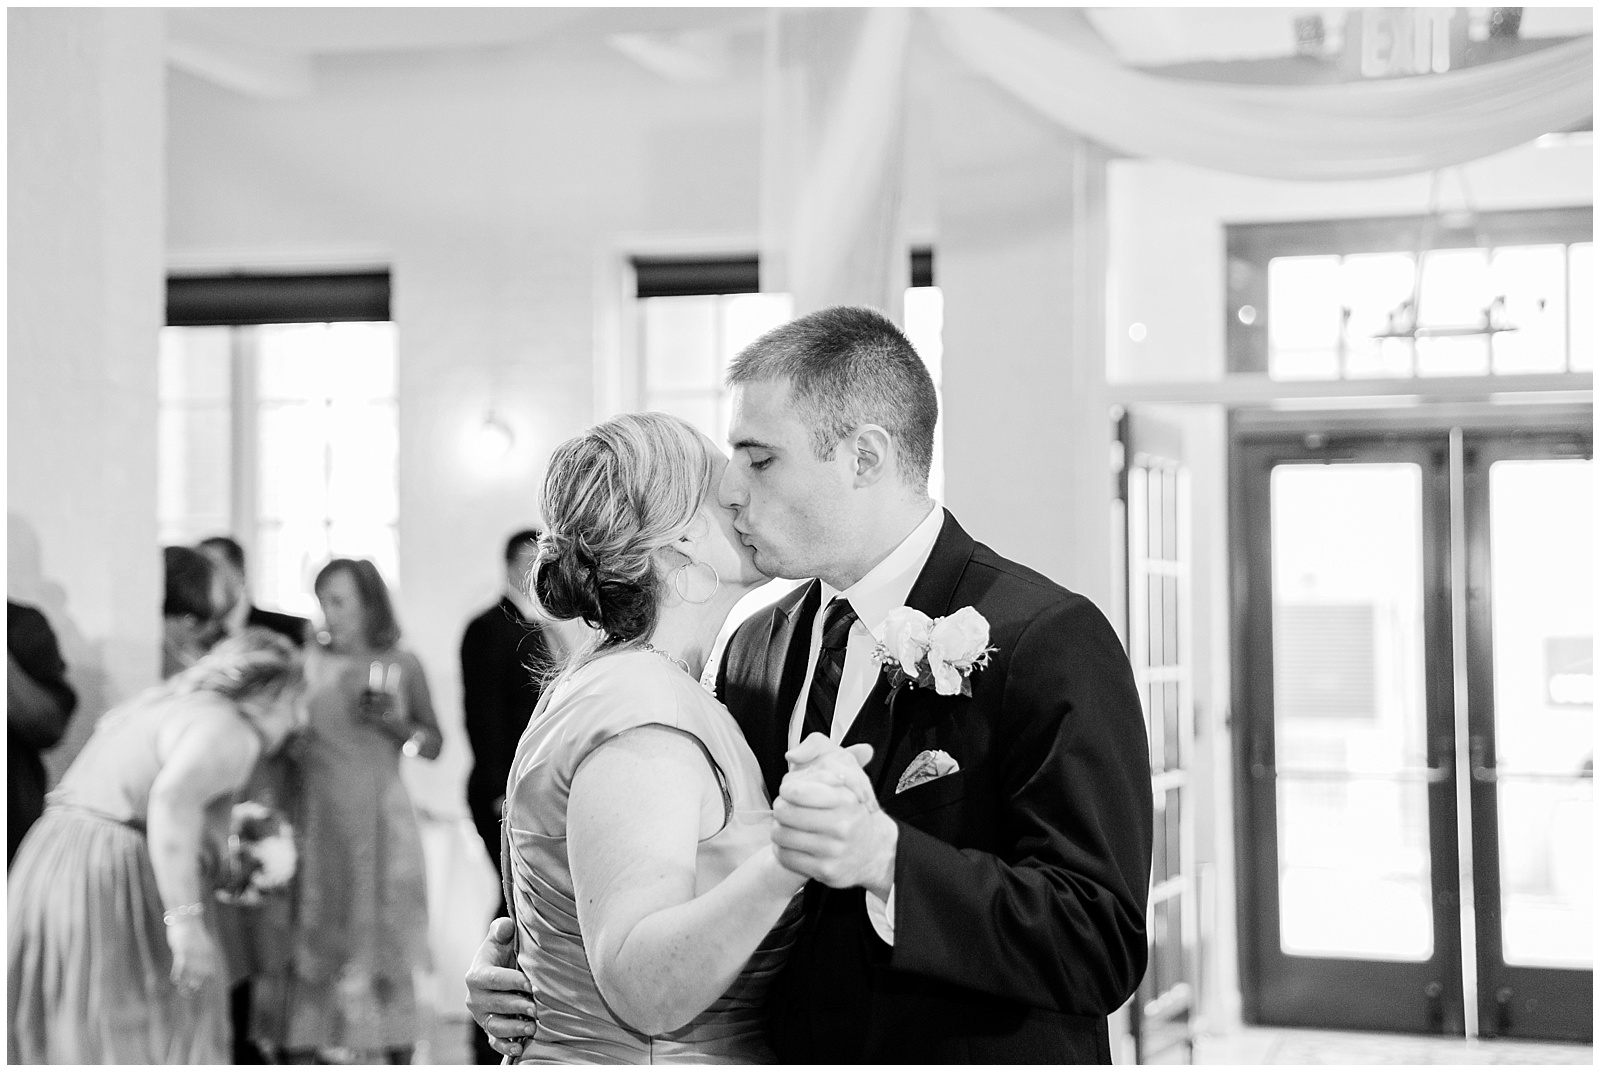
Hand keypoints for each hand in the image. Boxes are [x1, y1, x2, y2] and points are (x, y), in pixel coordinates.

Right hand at [167, 918, 221, 994]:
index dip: (206, 983)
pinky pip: (180, 968)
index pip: (211, 973)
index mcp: (209, 953)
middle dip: (196, 987)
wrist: (186, 918)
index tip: (199, 989)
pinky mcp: (183, 951)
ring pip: (191, 975)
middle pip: (202, 977)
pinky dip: (177, 975)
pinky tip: (175, 980)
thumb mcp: (199, 943)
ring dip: (186, 985)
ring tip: (182, 991)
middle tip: (189, 993)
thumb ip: (200, 954)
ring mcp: (193, 954)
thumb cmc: (191, 931)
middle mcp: (203, 955)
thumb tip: (197, 966)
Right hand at [465, 917, 537, 1058]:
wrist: (499, 974)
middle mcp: (474, 998)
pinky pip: (494, 1041)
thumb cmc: (502, 954)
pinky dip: (505, 1046)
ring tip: (532, 1027)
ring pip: (495, 1025)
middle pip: (496, 1004)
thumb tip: (505, 927)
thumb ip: (501, 930)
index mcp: (476, 975)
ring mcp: (481, 1016)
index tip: (529, 983)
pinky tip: (518, 1047)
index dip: (511, 981)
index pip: (492, 979)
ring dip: (513, 1028)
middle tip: (535, 1007)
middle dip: (516, 1006)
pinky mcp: (489, 1030)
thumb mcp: (500, 939)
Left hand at [773, 737, 896, 896]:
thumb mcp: (845, 770)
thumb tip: (792, 755)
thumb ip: (817, 749)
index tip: (790, 790)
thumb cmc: (853, 808)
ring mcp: (833, 851)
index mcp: (845, 799)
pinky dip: (783, 849)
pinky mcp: (825, 871)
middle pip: (783, 812)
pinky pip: (786, 857)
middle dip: (781, 808)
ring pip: (780, 835)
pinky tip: (792, 844)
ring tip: (788, 825)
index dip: (787, 789)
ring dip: (779, 829)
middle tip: (786, 808)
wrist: (875, 849)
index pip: (796, 791)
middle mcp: (841, 826)